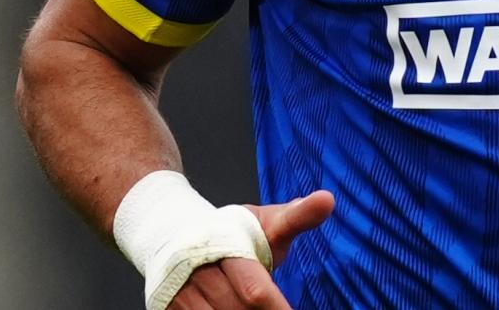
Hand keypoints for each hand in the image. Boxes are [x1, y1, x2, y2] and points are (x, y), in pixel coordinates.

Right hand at [167, 191, 335, 309]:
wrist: (175, 232)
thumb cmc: (233, 232)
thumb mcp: (267, 221)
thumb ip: (298, 217)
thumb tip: (328, 199)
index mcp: (228, 249)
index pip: (256, 290)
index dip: (277, 308)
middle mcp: (200, 273)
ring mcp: (181, 295)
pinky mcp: (169, 309)